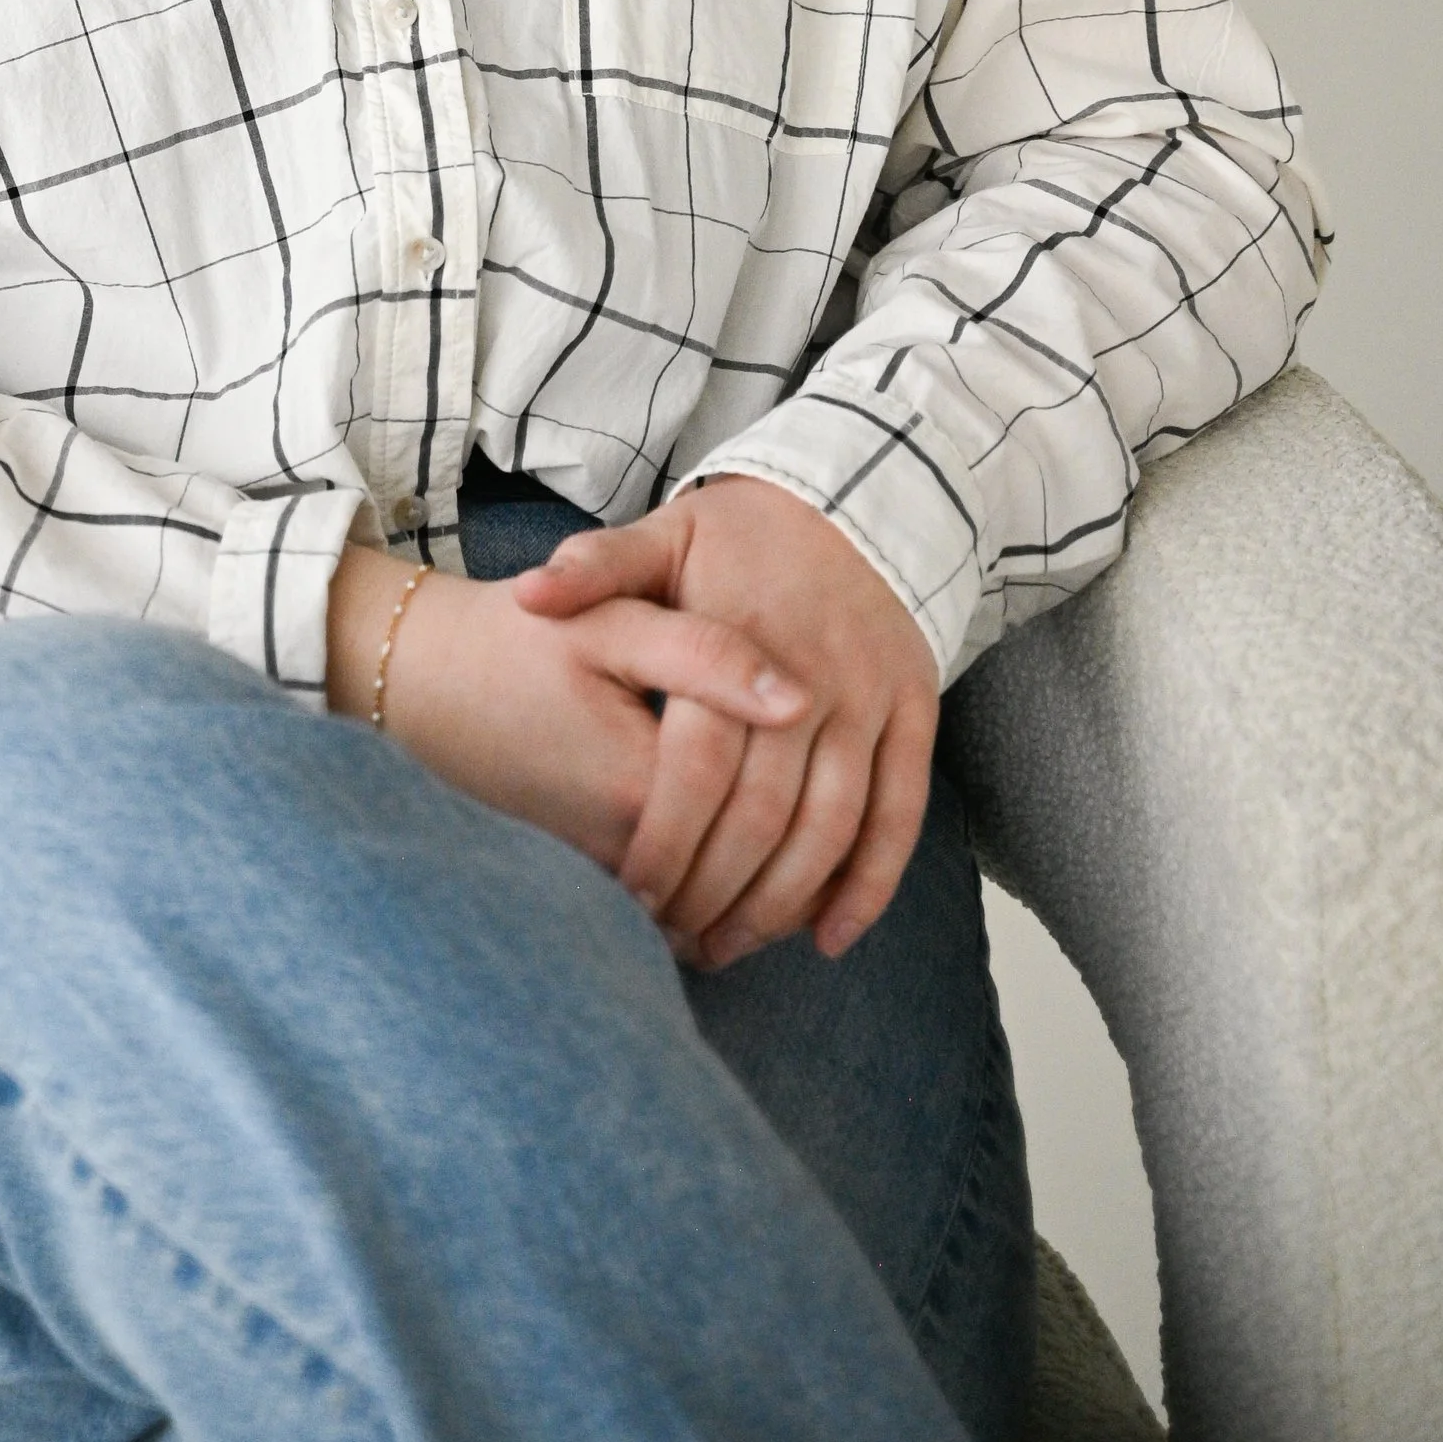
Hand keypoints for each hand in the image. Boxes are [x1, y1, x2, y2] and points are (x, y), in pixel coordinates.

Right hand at [324, 538, 809, 877]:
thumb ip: (706, 655)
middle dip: (788, 884)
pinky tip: (727, 857)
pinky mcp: (574, 873)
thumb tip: (802, 695)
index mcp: (643, 784)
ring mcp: (593, 870)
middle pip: (735, 890)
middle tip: (837, 841)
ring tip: (794, 854)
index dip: (813, 819)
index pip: (760, 828)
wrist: (413, 677)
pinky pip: (658, 904)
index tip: (845, 780)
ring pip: (699, 907)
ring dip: (747, 896)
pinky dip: (698, 892)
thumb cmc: (513, 640)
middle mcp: (620, 850)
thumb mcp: (611, 624)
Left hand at [514, 478, 937, 965]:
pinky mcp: (915, 712)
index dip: (665, 838)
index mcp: (741, 635)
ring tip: (730, 948)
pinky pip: (901, 813)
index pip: (699, 765)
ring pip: (832, 826)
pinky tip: (826, 937)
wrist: (859, 494)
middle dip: (717, 889)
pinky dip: (869, 883)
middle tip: (674, 941)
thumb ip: (598, 566)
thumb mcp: (665, 531)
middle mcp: (813, 674)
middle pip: (764, 812)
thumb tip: (527, 596)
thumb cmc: (743, 531)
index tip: (630, 892)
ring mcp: (871, 698)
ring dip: (783, 902)